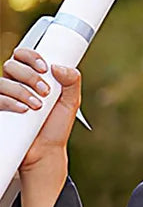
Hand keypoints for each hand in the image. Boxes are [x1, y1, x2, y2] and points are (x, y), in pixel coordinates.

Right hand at [1, 48, 80, 170]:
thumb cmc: (55, 126)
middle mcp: (16, 84)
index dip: (31, 56)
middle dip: (30, 76)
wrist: (45, 151)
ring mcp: (5, 97)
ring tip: (38, 106)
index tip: (44, 68)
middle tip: (45, 92)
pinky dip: (10, 102)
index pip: (24, 56)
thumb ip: (72, 81)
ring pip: (2, 81)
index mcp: (33, 77)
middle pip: (12, 65)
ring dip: (22, 91)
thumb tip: (58, 66)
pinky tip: (23, 110)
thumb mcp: (71, 102)